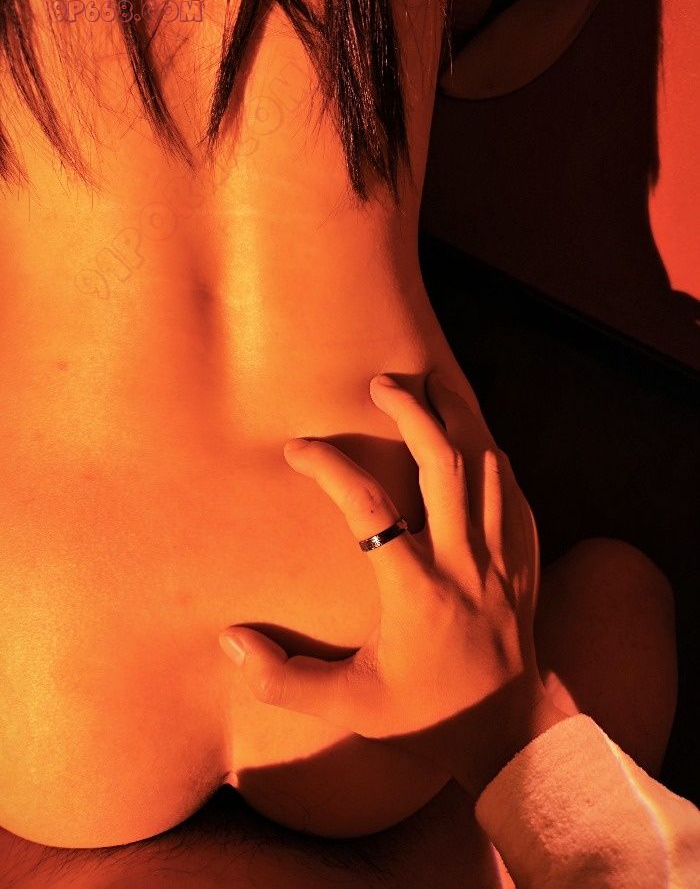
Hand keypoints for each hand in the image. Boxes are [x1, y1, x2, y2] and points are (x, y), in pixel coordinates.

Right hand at [219, 372, 570, 795]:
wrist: (508, 736)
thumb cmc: (428, 718)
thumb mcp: (352, 709)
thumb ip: (285, 681)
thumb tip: (230, 642)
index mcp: (417, 591)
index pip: (367, 510)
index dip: (329, 468)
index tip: (298, 449)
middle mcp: (464, 563)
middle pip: (444, 465)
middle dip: (412, 413)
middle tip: (383, 383)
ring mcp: (500, 560)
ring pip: (488, 467)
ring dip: (460, 419)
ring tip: (434, 384)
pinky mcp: (522, 563)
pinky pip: (513, 494)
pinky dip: (493, 458)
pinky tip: (477, 441)